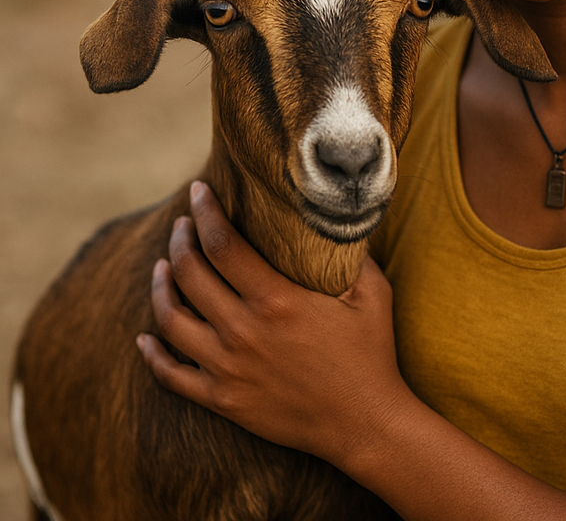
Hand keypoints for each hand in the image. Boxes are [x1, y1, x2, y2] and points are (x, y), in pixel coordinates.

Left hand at [136, 181, 407, 467]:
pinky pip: (171, 375)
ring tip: (164, 266)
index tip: (198, 191)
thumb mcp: (372, 292)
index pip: (224, 244)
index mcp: (278, 300)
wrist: (364, 422)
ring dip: (161, 286)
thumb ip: (351, 254)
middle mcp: (245, 331)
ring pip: (171, 320)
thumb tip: (335, 218)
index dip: (205, 213)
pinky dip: (152, 353)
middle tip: (183, 224)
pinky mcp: (223, 400)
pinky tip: (145, 337)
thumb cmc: (371, 352)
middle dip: (181, 240)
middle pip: (191, 274)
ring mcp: (228, 368)